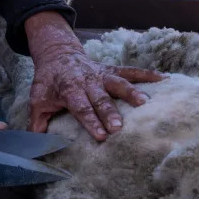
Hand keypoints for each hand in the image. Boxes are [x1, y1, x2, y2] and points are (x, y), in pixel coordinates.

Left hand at [25, 12, 163, 140]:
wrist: (57, 54)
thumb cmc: (49, 81)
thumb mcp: (37, 99)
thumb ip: (37, 122)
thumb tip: (34, 144)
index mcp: (69, 89)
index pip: (80, 107)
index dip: (90, 121)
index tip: (101, 136)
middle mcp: (87, 81)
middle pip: (100, 98)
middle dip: (110, 112)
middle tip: (120, 127)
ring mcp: (101, 74)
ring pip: (118, 83)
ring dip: (131, 92)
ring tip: (145, 103)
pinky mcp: (112, 70)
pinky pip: (131, 71)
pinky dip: (147, 74)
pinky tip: (164, 79)